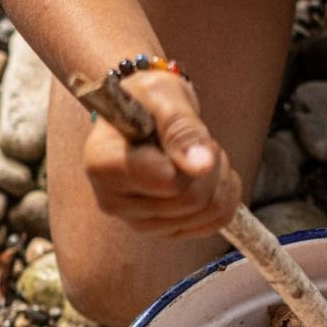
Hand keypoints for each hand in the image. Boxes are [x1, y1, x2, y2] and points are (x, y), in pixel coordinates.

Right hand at [82, 70, 240, 236]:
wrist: (145, 113)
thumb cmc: (148, 99)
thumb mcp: (163, 94)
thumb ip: (181, 128)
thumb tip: (201, 165)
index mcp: (103, 166)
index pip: (170, 181)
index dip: (189, 154)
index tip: (181, 127)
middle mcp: (114, 202)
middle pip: (192, 201)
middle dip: (210, 165)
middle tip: (197, 139)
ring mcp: (139, 222)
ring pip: (207, 214)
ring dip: (219, 179)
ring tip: (198, 154)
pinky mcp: (163, 231)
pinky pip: (214, 224)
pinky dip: (223, 195)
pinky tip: (207, 174)